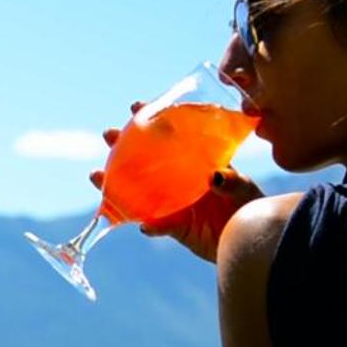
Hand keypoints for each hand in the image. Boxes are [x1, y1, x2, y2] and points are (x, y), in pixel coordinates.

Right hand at [93, 110, 264, 264]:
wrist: (250, 239)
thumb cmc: (250, 207)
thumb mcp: (246, 189)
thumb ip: (233, 181)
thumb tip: (215, 176)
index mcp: (195, 161)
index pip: (171, 136)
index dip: (152, 120)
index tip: (135, 106)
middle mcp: (179, 178)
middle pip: (146, 160)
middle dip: (123, 146)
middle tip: (108, 135)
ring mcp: (174, 202)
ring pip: (139, 191)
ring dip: (116, 185)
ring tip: (96, 176)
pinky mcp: (175, 227)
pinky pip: (156, 225)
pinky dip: (149, 226)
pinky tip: (143, 225)